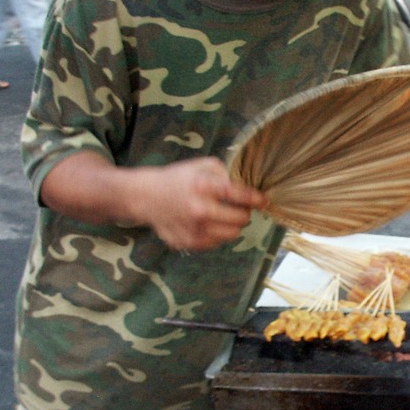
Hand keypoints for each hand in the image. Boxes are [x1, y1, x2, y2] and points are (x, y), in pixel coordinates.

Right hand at [134, 157, 268, 251]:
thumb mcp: (202, 165)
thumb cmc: (178, 179)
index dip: (256, 199)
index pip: (241, 196)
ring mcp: (195, 229)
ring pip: (232, 234)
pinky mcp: (189, 243)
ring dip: (233, 225)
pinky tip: (208, 223)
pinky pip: (217, 243)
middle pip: (241, 219)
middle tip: (239, 207)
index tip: (264, 201)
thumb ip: (226, 174)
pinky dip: (218, 234)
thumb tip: (246, 188)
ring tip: (224, 215)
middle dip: (244, 212)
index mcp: (204, 187)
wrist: (146, 196)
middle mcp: (200, 210)